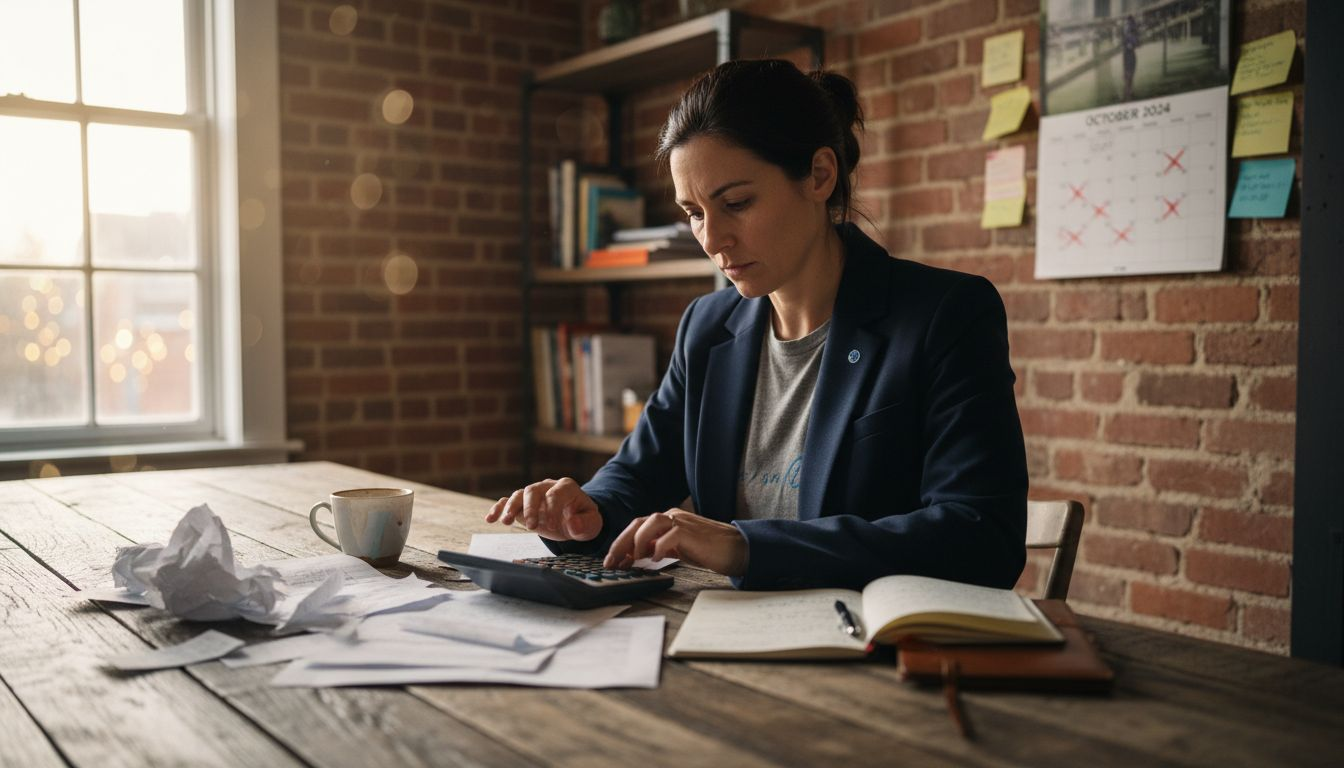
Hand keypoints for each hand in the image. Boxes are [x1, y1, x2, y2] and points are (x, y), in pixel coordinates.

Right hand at [484, 478, 602, 541]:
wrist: (574, 519)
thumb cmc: (583, 519)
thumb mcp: (592, 523)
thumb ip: (585, 523)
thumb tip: (573, 524)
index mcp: (566, 487)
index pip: (556, 493)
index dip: (552, 509)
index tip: (552, 526)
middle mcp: (547, 486)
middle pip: (533, 490)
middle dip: (530, 508)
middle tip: (531, 526)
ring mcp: (533, 495)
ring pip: (518, 494)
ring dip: (511, 507)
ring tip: (505, 522)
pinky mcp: (522, 504)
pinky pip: (507, 501)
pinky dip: (498, 508)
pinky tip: (490, 519)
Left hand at [604, 508, 747, 576]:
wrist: (737, 549)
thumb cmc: (709, 551)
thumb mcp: (678, 550)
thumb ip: (658, 549)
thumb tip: (635, 558)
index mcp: (667, 521)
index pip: (636, 527)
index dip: (620, 543)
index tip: (611, 561)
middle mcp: (671, 517)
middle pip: (637, 523)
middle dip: (620, 543)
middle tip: (611, 562)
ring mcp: (681, 522)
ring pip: (650, 523)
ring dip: (636, 541)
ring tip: (633, 559)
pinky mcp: (691, 532)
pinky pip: (669, 535)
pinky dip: (658, 547)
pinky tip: (655, 560)